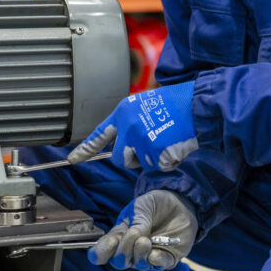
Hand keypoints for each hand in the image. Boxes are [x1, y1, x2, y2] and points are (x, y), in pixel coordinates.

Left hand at [68, 80, 197, 171]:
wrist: (197, 104)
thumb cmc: (176, 103)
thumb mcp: (145, 105)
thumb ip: (130, 122)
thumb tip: (124, 141)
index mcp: (123, 112)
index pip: (99, 134)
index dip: (85, 149)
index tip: (72, 159)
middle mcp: (127, 126)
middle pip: (120, 158)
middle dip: (132, 158)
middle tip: (150, 146)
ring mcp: (140, 140)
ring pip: (140, 163)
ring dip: (151, 158)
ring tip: (166, 140)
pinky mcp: (155, 152)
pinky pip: (158, 166)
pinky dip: (167, 160)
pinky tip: (175, 144)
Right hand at [88, 190, 197, 270]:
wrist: (179, 203)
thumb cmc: (155, 205)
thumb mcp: (141, 207)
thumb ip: (136, 223)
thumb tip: (133, 238)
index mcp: (119, 236)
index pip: (101, 253)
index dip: (100, 253)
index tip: (110, 242)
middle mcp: (131, 250)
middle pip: (118, 262)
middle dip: (123, 251)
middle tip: (133, 234)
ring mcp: (148, 256)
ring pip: (137, 265)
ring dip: (139, 253)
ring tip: (146, 240)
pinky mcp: (166, 259)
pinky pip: (157, 265)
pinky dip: (155, 258)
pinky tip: (157, 248)